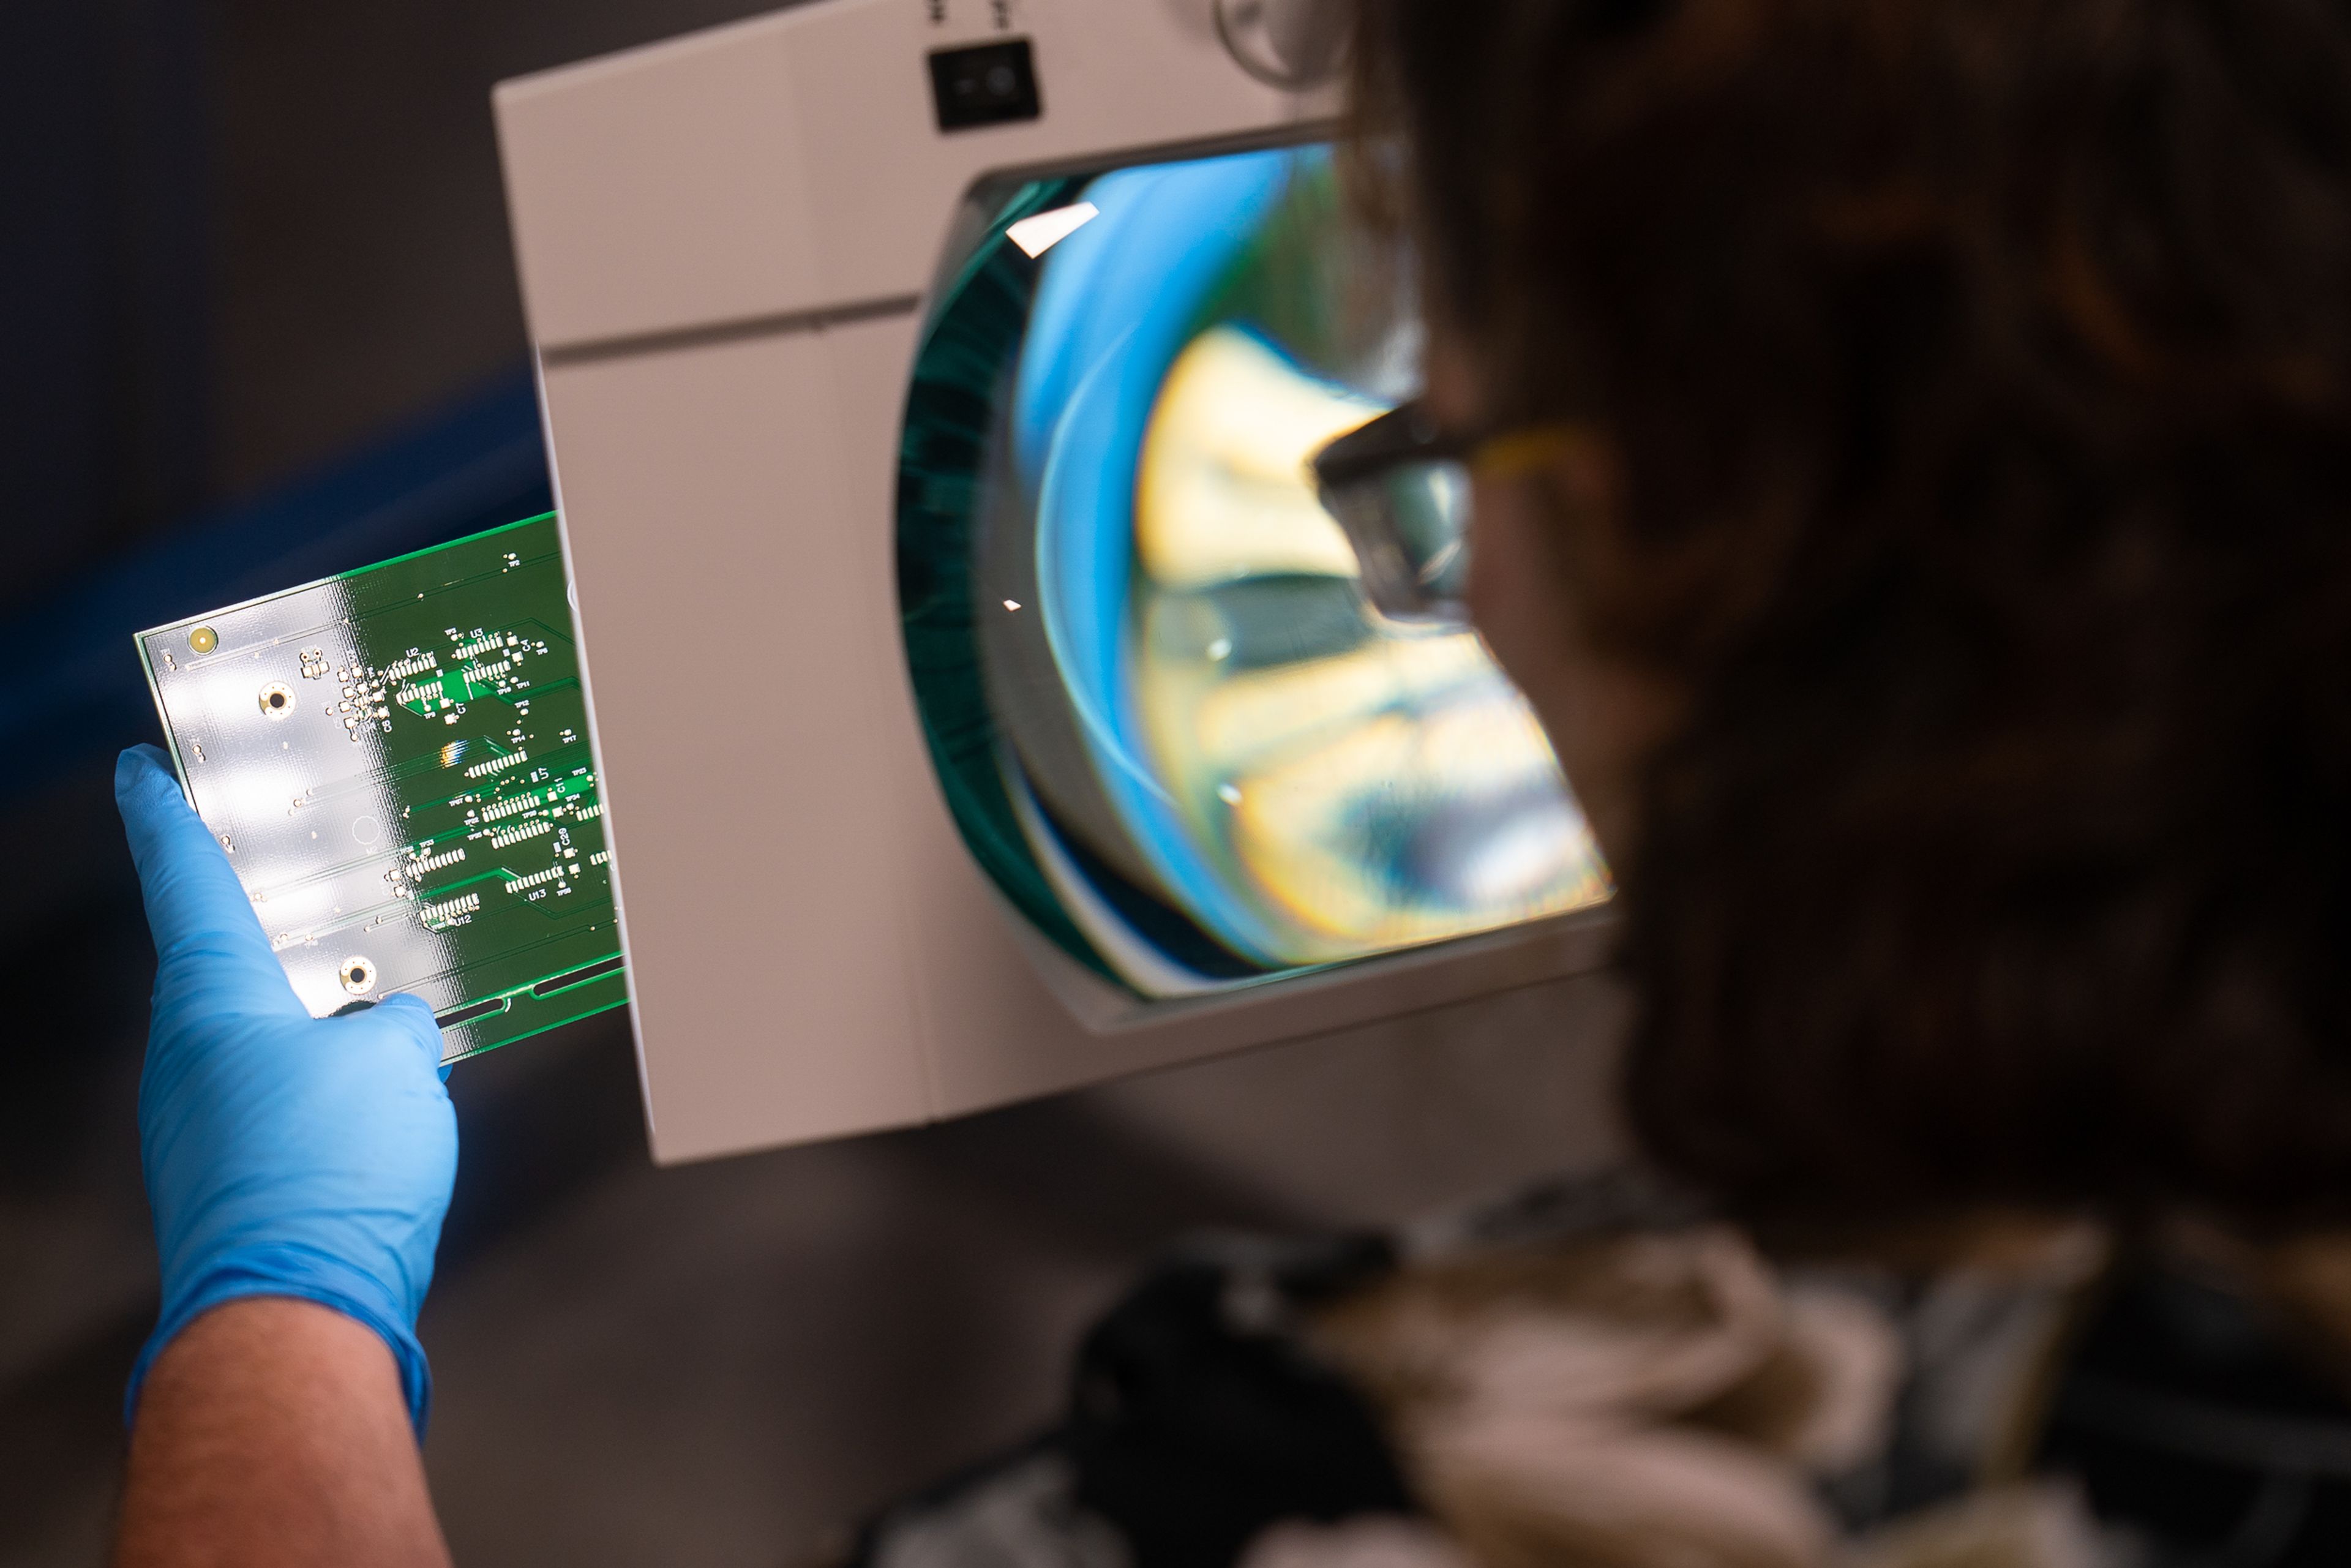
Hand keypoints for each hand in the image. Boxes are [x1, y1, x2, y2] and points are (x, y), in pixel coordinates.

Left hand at [115, 745, 456, 1437]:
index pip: (181, 878)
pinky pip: (277, 1108)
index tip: (141, 772)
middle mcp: (187, 1055)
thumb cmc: (330, 1174)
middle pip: (225, 966)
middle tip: (306, 891)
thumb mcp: (398, 1065)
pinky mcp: (229, 1180)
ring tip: (379, 1013)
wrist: (297, 1312)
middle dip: (270, 935)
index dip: (165, 816)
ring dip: (310, 1025)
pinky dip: (320, 1094)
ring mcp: (200, 1122)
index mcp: (213, 998)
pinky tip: (374, 1106)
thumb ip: (398, 1027)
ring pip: (260, 1042)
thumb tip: (395, 1032)